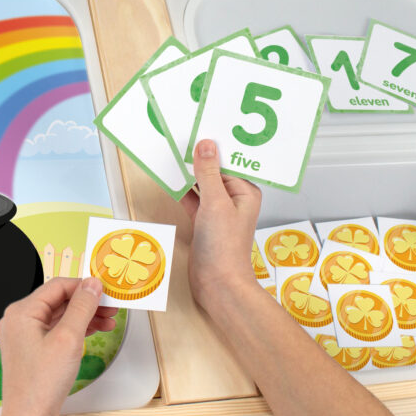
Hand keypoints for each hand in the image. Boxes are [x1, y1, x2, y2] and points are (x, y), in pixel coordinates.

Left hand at [0, 277, 116, 415]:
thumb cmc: (40, 384)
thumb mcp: (68, 338)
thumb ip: (82, 307)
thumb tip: (92, 285)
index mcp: (21, 312)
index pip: (58, 286)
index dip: (84, 286)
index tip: (105, 290)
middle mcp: (20, 320)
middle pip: (59, 299)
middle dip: (87, 302)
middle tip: (111, 306)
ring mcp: (25, 336)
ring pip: (60, 315)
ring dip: (85, 315)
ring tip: (108, 320)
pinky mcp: (34, 349)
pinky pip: (57, 330)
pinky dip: (76, 328)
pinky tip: (94, 330)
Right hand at [180, 139, 261, 310]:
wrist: (217, 284)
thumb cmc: (224, 247)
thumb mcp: (215, 203)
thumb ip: (209, 173)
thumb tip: (206, 145)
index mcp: (246, 192)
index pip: (228, 162)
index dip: (213, 148)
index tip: (197, 131)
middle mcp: (234, 200)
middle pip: (214, 172)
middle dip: (199, 159)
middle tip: (181, 139)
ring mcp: (218, 212)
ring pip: (201, 185)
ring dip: (188, 174)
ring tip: (173, 154)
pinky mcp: (203, 222)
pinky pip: (191, 199)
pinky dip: (182, 191)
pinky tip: (170, 178)